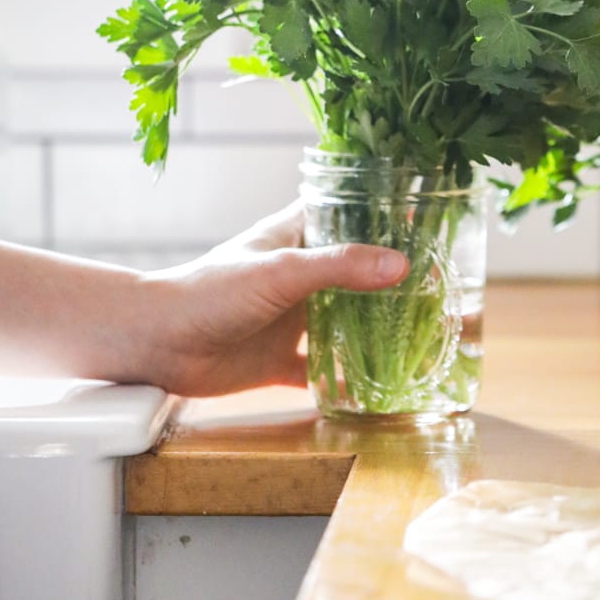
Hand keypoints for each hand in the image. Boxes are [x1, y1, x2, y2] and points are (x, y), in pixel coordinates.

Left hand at [136, 201, 408, 396]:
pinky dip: (349, 380)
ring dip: (378, 328)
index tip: (427, 214)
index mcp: (296, 236)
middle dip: (393, 276)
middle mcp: (299, 275)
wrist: (157, 342)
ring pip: (346, 321)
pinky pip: (323, 371)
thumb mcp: (280, 272)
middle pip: (356, 270)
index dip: (382, 209)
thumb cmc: (209, 291)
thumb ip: (339, 268)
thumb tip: (400, 265)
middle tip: (442, 283)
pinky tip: (382, 389)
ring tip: (427, 333)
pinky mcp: (280, 360)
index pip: (346, 210)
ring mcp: (291, 318)